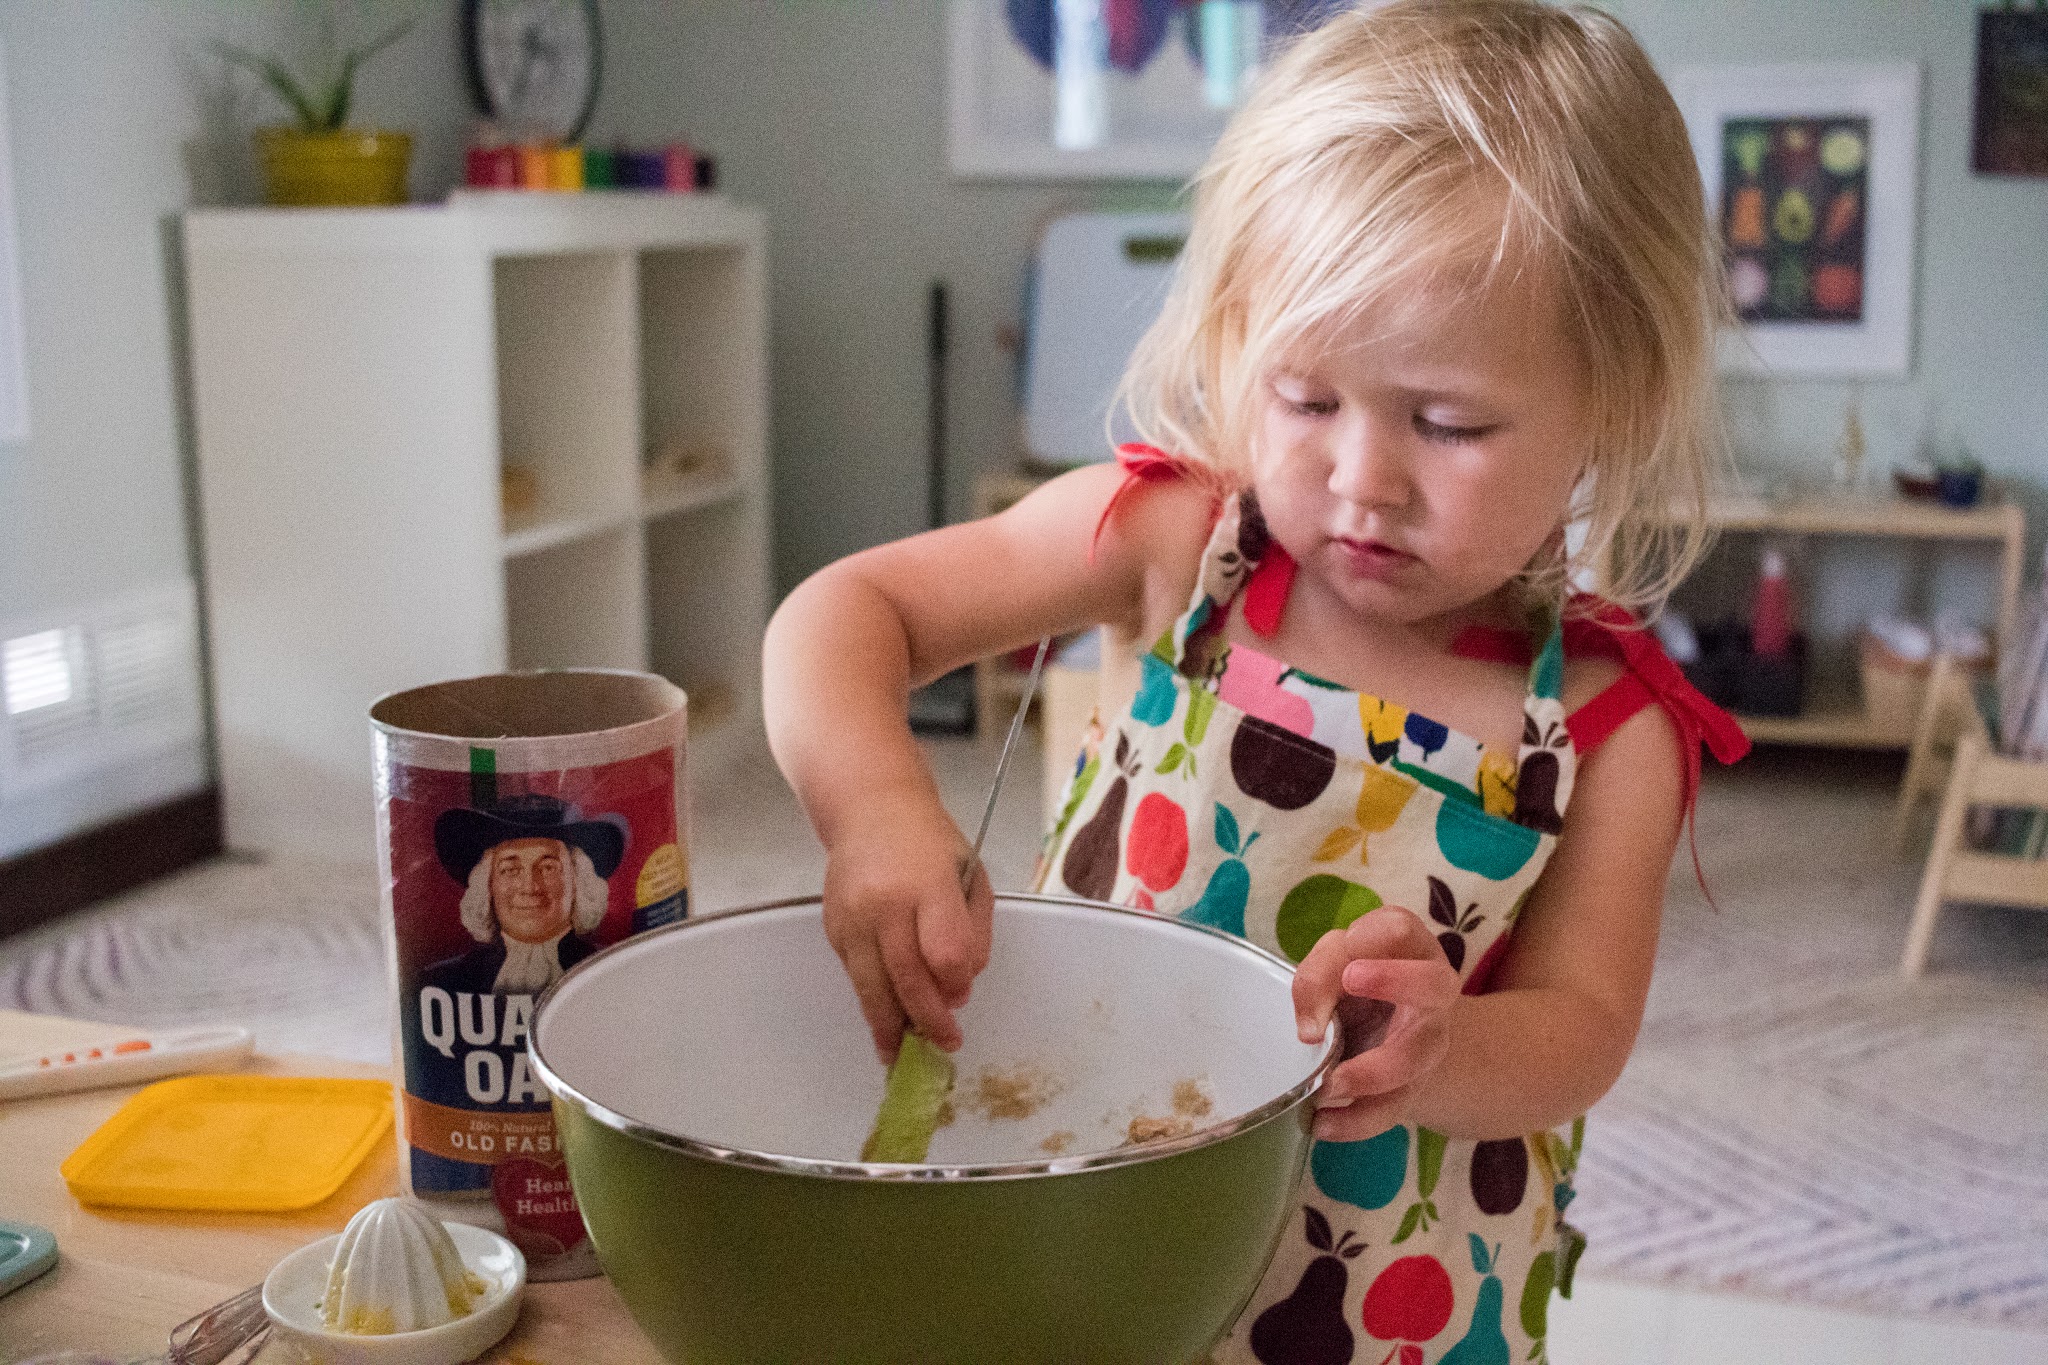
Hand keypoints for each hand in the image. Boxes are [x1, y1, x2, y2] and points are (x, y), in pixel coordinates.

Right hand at [820, 796, 993, 1061]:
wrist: (870, 809)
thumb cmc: (930, 843)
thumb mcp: (970, 875)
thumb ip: (973, 932)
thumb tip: (960, 989)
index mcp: (929, 884)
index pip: (945, 950)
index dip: (955, 983)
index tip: (962, 999)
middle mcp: (886, 902)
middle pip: (907, 976)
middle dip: (928, 1019)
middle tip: (945, 1044)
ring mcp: (853, 917)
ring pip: (872, 985)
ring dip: (890, 1026)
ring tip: (902, 1056)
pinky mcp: (833, 927)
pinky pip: (855, 975)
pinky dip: (871, 1001)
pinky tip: (884, 1023)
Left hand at [1292, 906, 1460, 1141]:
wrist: (1391, 1031)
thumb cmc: (1358, 982)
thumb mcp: (1333, 963)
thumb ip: (1317, 977)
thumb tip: (1309, 1029)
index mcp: (1410, 949)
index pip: (1401, 928)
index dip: (1374, 934)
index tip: (1349, 945)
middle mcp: (1431, 993)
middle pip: (1432, 984)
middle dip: (1393, 980)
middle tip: (1350, 979)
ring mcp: (1428, 1043)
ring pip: (1414, 1058)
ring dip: (1369, 1073)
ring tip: (1327, 1084)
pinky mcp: (1412, 1087)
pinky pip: (1391, 1109)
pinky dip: (1355, 1121)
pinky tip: (1322, 1124)